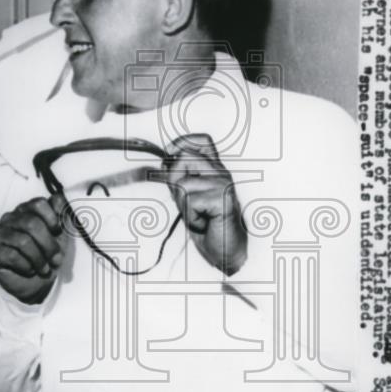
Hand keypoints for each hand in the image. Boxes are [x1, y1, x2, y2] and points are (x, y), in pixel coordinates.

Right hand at [0, 194, 68, 304]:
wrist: (35, 284)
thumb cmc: (45, 257)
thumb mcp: (59, 237)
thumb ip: (60, 216)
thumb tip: (60, 198)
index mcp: (26, 211)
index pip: (38, 204)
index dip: (52, 218)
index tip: (58, 231)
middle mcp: (10, 219)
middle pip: (31, 223)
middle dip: (49, 245)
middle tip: (56, 260)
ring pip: (22, 241)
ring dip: (39, 259)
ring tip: (44, 269)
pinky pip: (11, 255)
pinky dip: (26, 266)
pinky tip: (29, 270)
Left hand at [161, 133, 247, 275]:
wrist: (225, 250)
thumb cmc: (208, 226)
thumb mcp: (188, 198)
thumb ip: (178, 179)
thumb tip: (164, 163)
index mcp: (214, 169)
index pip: (202, 140)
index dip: (182, 142)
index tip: (171, 155)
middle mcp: (221, 173)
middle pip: (185, 156)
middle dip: (174, 180)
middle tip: (187, 201)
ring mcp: (223, 184)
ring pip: (183, 182)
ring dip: (184, 206)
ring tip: (199, 215)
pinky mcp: (223, 198)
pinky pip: (190, 201)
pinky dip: (192, 217)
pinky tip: (204, 222)